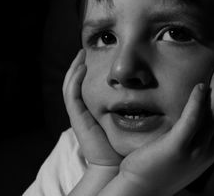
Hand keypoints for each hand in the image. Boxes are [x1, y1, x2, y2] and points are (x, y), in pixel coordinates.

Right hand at [62, 49, 122, 166]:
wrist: (114, 163)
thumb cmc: (121, 142)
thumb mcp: (126, 119)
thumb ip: (130, 106)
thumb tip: (144, 90)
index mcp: (91, 109)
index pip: (84, 85)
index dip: (85, 71)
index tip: (94, 56)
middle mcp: (82, 109)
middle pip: (74, 83)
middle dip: (77, 66)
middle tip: (83, 50)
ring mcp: (78, 113)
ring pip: (70, 86)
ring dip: (74, 69)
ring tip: (81, 54)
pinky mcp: (77, 117)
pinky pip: (72, 94)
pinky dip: (75, 80)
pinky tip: (81, 68)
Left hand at [119, 68, 213, 195]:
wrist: (141, 189)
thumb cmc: (159, 167)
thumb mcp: (184, 152)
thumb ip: (193, 135)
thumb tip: (196, 116)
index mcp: (209, 152)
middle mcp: (208, 152)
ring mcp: (195, 151)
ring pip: (212, 115)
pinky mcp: (177, 147)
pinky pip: (192, 120)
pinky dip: (198, 102)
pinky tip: (201, 86)